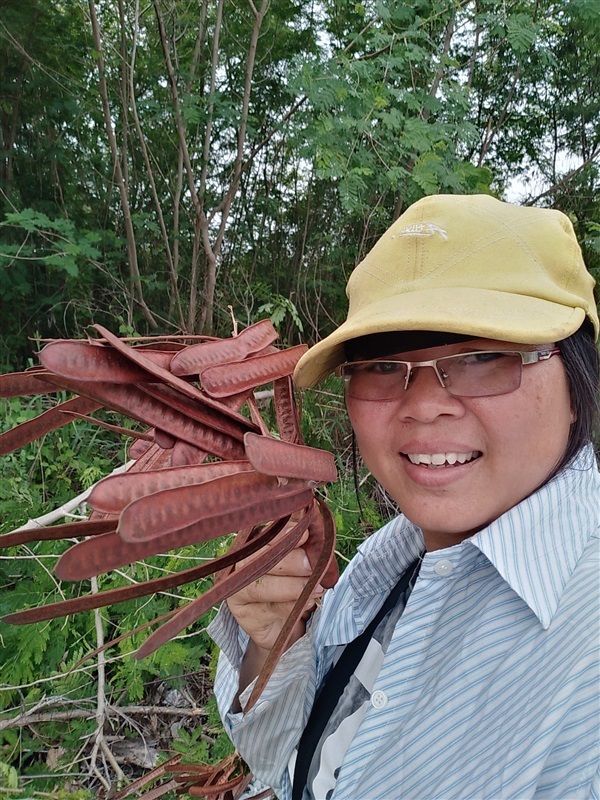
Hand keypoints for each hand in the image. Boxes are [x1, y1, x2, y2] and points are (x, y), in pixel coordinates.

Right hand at [226, 530, 325, 702]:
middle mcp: (238, 565)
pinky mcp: (244, 615)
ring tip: (318, 587)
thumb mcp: (297, 560)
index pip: (263, 535)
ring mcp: (237, 591)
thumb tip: (314, 525)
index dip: (283, 534)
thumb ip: (301, 543)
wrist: (281, 622)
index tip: (305, 534)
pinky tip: (308, 603)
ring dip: (293, 587)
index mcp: (252, 544)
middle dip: (289, 561)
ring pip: (261, 587)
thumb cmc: (290, 582)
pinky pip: (269, 609)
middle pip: (258, 560)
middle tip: (312, 565)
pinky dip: (291, 606)